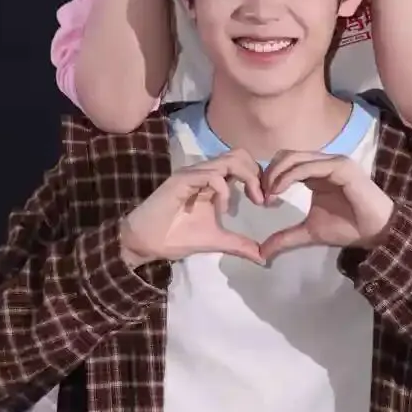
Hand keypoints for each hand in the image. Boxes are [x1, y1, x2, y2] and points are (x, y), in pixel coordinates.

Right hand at [120, 150, 266, 267]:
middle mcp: (204, 172)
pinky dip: (224, 189)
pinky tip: (223, 208)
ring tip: (252, 200)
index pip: (242, 163)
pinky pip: (211, 174)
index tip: (266, 201)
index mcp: (213, 181)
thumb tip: (264, 257)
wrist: (146, 242)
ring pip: (228, 159)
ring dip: (246, 177)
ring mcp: (193, 174)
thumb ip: (239, 244)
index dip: (258, 177)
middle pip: (239, 154)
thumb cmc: (177, 237)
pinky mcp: (182, 180)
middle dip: (256, 173)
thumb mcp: (216, 240)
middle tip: (261, 199)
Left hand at [258, 151, 394, 259]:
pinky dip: (290, 176)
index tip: (261, 199)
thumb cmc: (347, 228)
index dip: (270, 176)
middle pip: (286, 155)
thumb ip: (286, 238)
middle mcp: (323, 163)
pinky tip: (279, 190)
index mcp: (315, 173)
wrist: (375, 233)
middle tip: (261, 195)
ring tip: (269, 194)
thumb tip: (261, 253)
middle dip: (269, 173)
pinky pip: (309, 166)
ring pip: (295, 158)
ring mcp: (332, 162)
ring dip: (277, 174)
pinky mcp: (340, 167)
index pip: (286, 163)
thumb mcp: (309, 232)